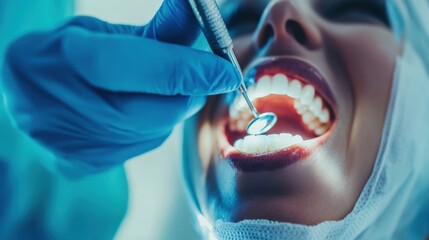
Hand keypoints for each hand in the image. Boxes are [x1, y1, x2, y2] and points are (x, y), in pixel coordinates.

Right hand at [2, 0, 239, 176]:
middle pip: (160, 110)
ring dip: (171, 107)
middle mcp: (70, 108)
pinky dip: (152, 124)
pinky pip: (142, 144)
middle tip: (198, 74)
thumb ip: (159, 31)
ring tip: (151, 86)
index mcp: (70, 59)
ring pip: (156, 129)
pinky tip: (133, 108)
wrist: (26, 94)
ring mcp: (76, 143)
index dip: (190, 71)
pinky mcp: (84, 164)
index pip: (143, 70)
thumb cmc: (69, 55)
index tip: (226, 71)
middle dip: (190, 92)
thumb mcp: (105, 32)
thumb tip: (200, 11)